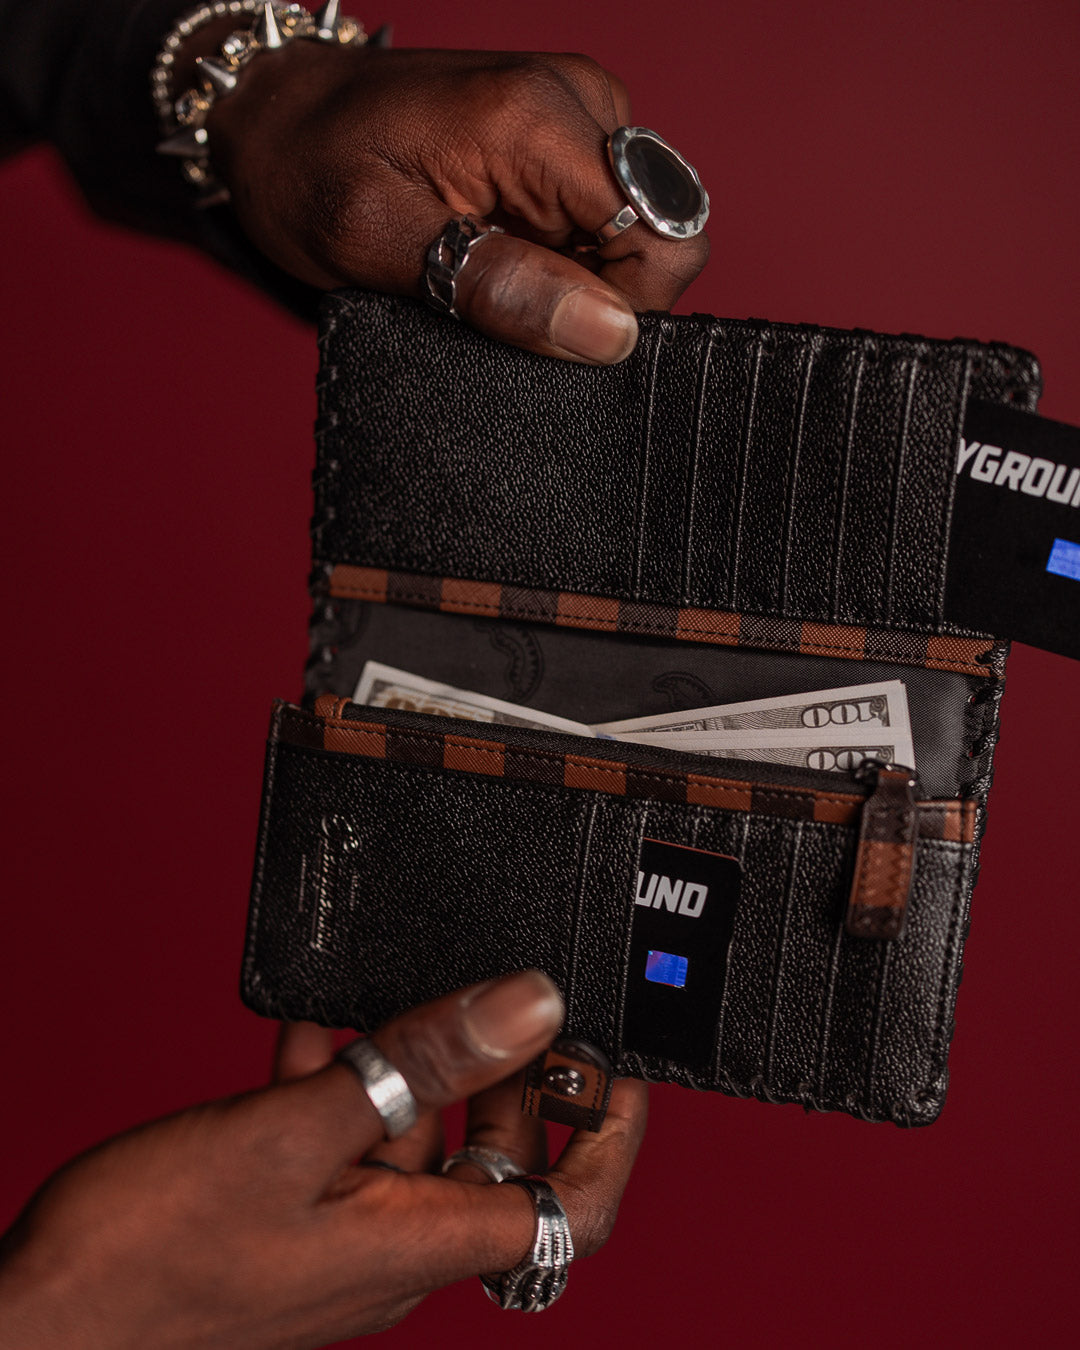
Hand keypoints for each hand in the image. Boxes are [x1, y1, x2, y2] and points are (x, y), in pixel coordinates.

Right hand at [0, 973, 646, 1348]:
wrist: (31, 1327)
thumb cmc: (144, 1259)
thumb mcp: (295, 1133)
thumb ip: (419, 1065)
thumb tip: (528, 1007)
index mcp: (415, 1243)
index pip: (570, 1210)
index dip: (612, 1137)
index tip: (619, 1065)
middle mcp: (389, 1248)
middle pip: (492, 1158)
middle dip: (508, 1074)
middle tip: (502, 997)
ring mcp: (336, 1234)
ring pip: (411, 1134)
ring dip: (413, 1059)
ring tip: (401, 990)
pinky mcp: (285, 1216)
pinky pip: (341, 1135)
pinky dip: (345, 1075)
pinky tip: (317, 1021)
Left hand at [206, 42, 709, 361]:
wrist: (277, 112)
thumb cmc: (309, 170)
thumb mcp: (377, 245)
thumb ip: (495, 289)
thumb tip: (606, 333)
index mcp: (537, 120)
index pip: (664, 238)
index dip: (622, 308)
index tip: (543, 324)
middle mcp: (576, 99)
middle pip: (661, 235)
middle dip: (594, 290)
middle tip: (499, 286)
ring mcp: (576, 110)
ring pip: (636, 231)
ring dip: (573, 272)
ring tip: (487, 259)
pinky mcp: (565, 130)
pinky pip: (604, 214)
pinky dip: (560, 251)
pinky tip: (498, 243)